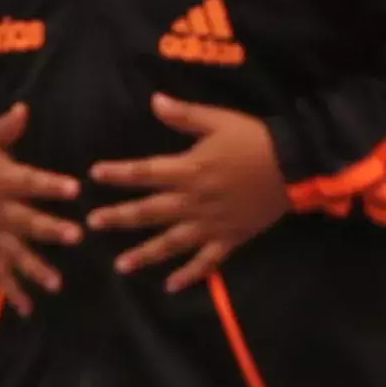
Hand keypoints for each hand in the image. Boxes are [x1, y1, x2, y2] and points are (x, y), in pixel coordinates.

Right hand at [0, 107, 84, 300]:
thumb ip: (8, 126)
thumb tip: (25, 108)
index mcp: (0, 178)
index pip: (29, 182)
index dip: (51, 185)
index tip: (75, 188)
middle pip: (26, 221)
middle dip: (50, 229)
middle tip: (76, 236)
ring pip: (15, 252)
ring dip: (35, 269)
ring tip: (56, 284)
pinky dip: (12, 291)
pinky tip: (29, 309)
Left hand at [92, 95, 291, 291]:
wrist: (294, 166)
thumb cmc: (255, 139)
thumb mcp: (219, 120)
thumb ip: (185, 115)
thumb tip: (154, 100)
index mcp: (190, 169)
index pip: (145, 172)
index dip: (118, 174)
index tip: (94, 176)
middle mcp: (194, 200)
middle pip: (150, 212)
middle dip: (119, 218)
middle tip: (92, 224)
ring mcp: (211, 224)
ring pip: (172, 243)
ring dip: (145, 254)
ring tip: (120, 266)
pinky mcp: (230, 239)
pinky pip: (207, 262)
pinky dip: (190, 275)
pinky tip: (171, 286)